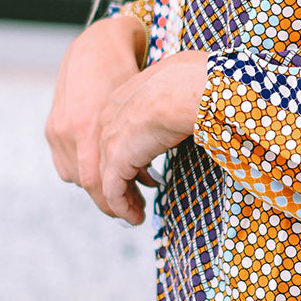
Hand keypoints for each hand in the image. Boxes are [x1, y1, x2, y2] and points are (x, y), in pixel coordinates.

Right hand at [45, 13, 147, 213]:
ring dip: (98, 185)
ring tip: (124, 187)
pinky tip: (104, 168)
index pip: (97, 183)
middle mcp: (68, 130)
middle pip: (86, 183)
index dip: (116, 205)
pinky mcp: (53, 127)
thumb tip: (147, 181)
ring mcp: (57, 129)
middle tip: (135, 209)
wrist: (95, 45)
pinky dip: (84, 171)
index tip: (137, 215)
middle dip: (110, 200)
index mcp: (90, 126)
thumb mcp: (137, 108)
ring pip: (75, 176)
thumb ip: (138, 144)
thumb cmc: (126, 73)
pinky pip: (65, 163)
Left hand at [98, 51, 208, 224]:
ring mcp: (110, 139)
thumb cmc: (193, 81)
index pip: (117, 132)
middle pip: (107, 156)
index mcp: (122, 97)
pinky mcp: (117, 160)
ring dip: (121, 199)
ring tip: (136, 214)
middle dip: (121, 179)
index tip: (145, 172)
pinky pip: (113, 192)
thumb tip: (191, 101)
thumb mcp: (177, 84)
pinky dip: (123, 208)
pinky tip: (136, 218)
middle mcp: (109, 118)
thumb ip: (173, 97)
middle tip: (136, 197)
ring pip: (107, 177)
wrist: (186, 89)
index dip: (130, 155)